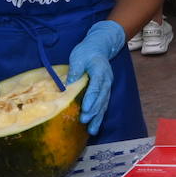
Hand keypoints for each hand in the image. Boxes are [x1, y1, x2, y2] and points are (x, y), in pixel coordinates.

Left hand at [68, 20, 123, 134]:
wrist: (100, 46)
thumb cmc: (87, 51)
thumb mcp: (78, 57)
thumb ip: (75, 70)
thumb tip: (68, 85)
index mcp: (100, 71)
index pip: (96, 86)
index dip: (91, 98)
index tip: (85, 109)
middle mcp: (106, 80)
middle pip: (101, 97)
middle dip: (94, 111)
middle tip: (85, 121)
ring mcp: (107, 85)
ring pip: (104, 103)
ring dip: (98, 117)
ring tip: (93, 130)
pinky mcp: (105, 89)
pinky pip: (103, 103)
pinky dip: (99, 115)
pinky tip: (95, 124)